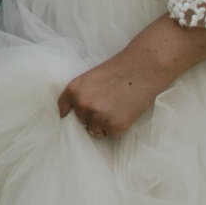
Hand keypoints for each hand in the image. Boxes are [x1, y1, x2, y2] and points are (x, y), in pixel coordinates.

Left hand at [55, 13, 205, 140]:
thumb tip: (76, 114)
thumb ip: (82, 94)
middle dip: (92, 117)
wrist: (143, 69)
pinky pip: (111, 135)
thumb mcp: (92, 78)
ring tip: (117, 109)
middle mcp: (82, 105)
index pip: (63, 109)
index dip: (68, 115)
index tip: (70, 119)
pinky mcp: (114, 127)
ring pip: (95, 132)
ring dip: (104, 126)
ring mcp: (98, 117)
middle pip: (82, 122)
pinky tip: (125, 114)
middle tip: (109, 104)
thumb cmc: (119, 70)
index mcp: (73, 90)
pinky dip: (118, 129)